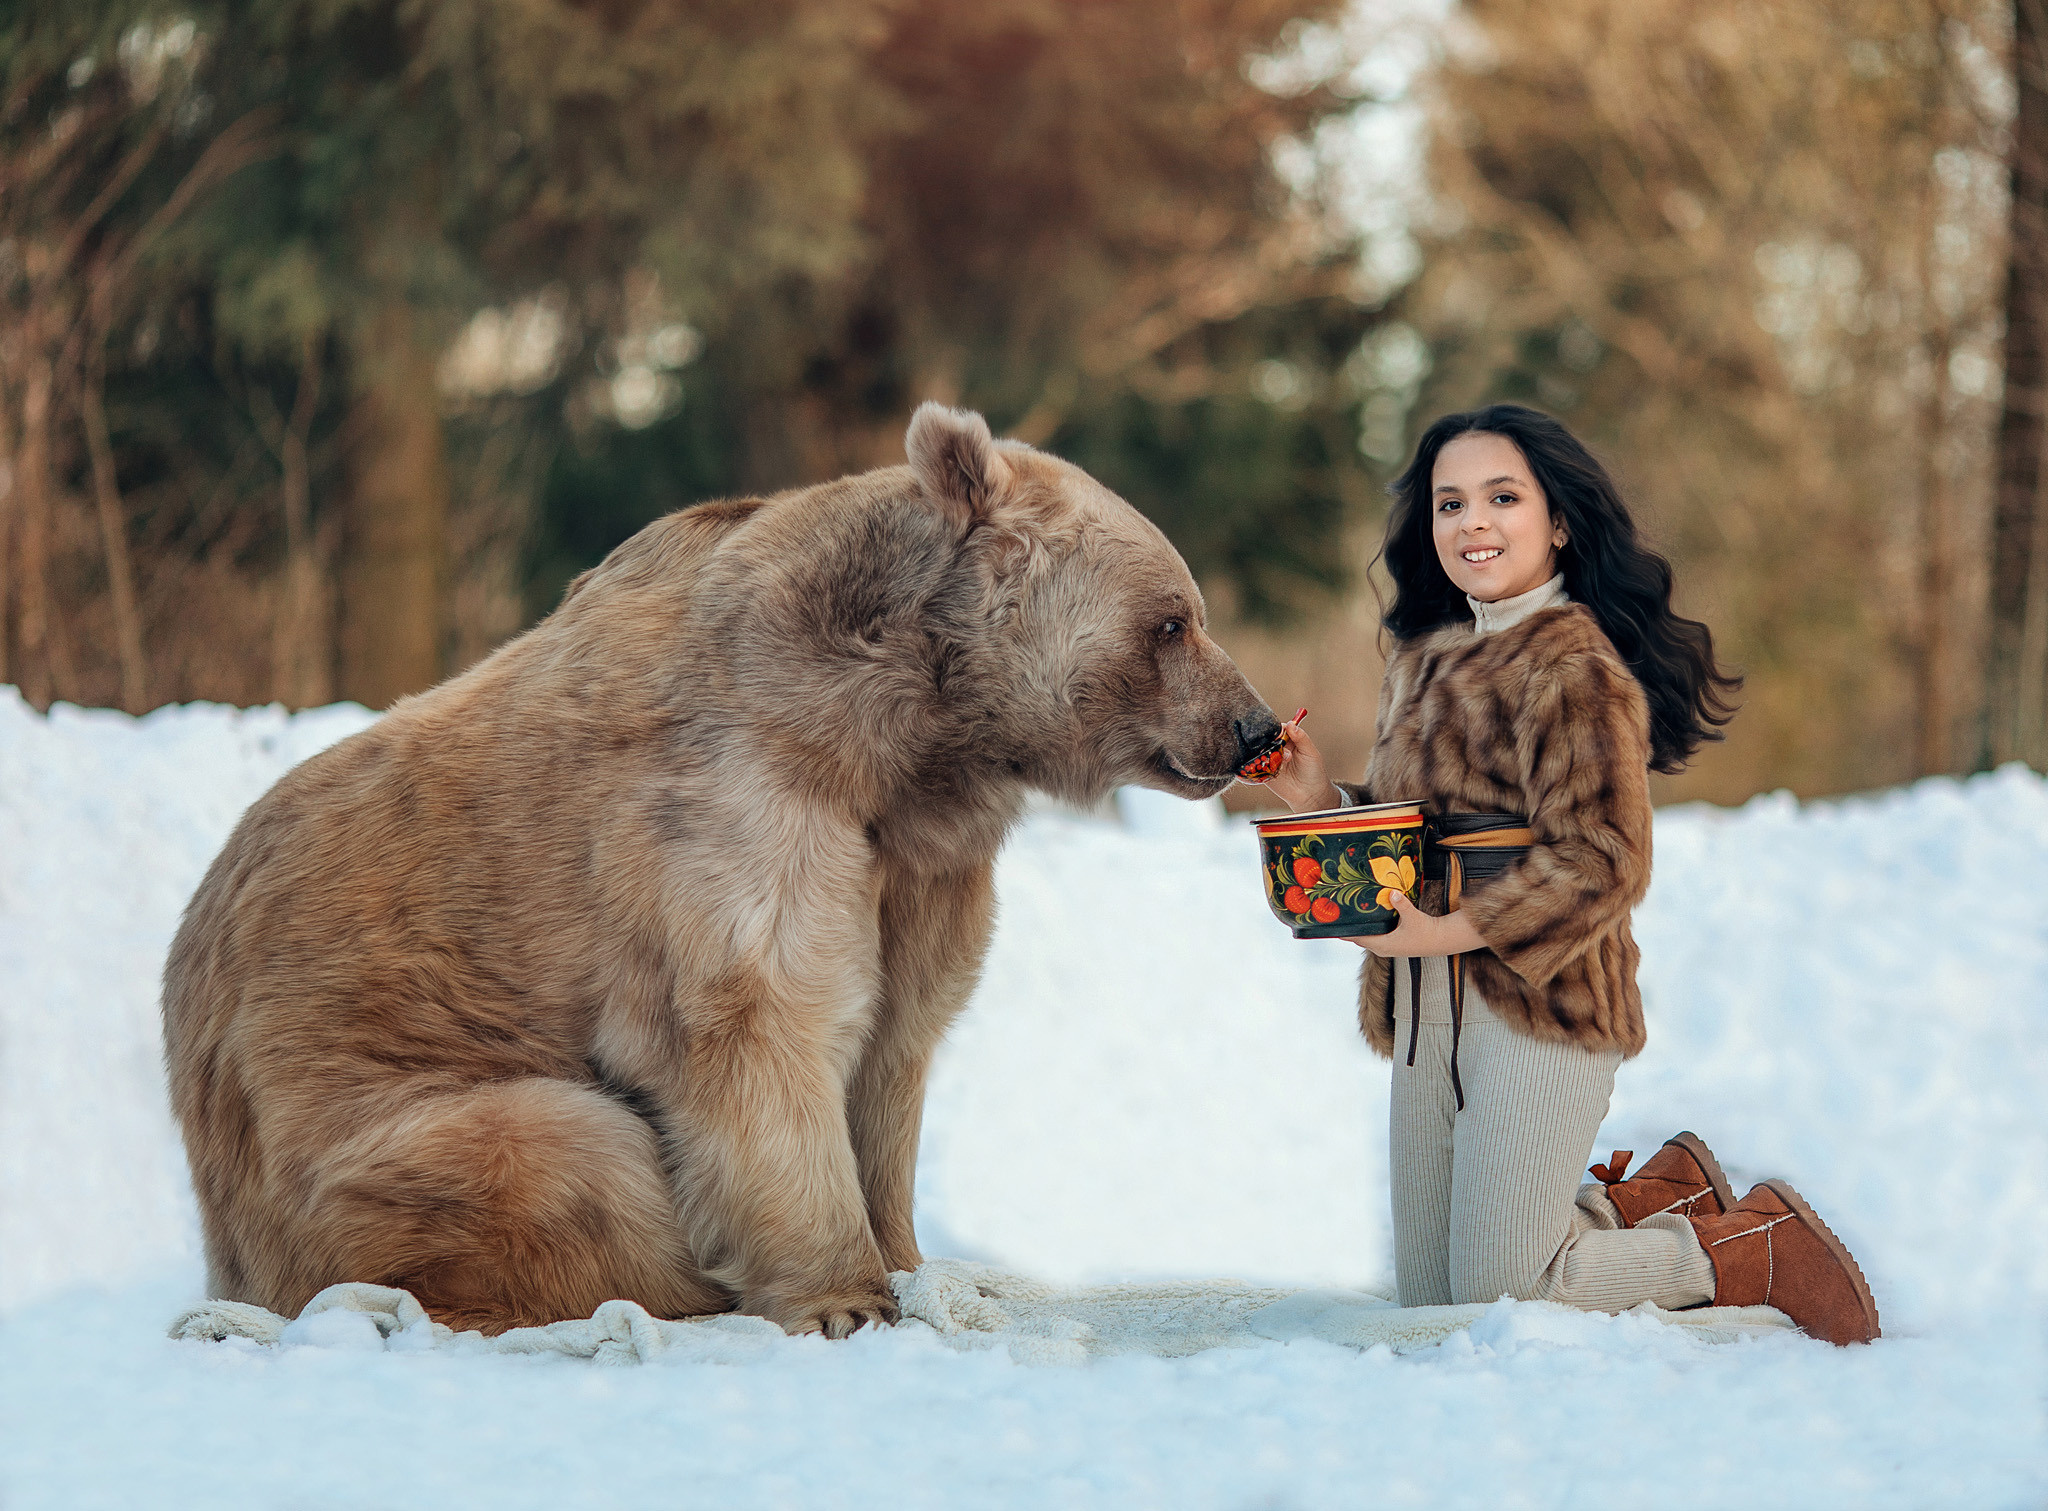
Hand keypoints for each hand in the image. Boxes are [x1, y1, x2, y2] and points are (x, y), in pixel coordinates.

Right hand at [1262, 719, 1338, 812]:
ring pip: (1261, 751)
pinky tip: (1268, 767)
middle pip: (1267, 739)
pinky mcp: (1264, 772)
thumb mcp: (1310, 752)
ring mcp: (1270, 760)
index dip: (1278, 729)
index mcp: (1290, 740)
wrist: (1310, 794)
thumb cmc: (1313, 772)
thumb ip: (1301, 738)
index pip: (1279, 729)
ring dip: (1267, 754)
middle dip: (1271, 741)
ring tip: (1281, 761)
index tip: (1280, 733)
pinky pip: (1256, 766)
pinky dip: (1259, 765)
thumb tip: (1290, 724)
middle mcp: (1278, 749)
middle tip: (1278, 748)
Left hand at [1343, 891, 1486, 957]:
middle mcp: (1382, 948)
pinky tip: (1367, 916)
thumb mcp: (1413, 917)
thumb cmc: (1427, 932)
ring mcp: (1387, 946)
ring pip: (1367, 936)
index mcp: (1383, 945)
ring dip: (1359, 927)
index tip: (1331, 924)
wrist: (1441, 940)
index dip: (1344, 932)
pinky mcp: (1393, 942)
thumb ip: (1401, 904)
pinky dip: (1369, 927)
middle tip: (1336, 914)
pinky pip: (1375, 934)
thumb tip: (1391, 892)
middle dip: (1349, 928)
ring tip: (1348, 914)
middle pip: (1359, 938)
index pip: (1357, 939)